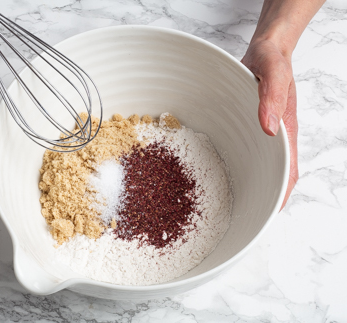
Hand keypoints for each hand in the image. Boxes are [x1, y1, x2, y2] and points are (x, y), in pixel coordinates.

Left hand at [241, 39, 298, 209]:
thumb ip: (272, 96)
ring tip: (228, 202)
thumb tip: (269, 129)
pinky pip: (245, 150)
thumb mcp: (273, 73)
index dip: (281, 194)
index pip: (288, 170)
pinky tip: (222, 170)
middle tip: (243, 216)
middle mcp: (273, 138)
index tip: (269, 213)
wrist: (265, 51)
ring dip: (249, 183)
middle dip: (262, 197)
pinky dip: (237, 164)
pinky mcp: (249, 128)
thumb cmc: (272, 62)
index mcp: (285, 131)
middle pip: (272, 174)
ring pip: (257, 165)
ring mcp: (260, 134)